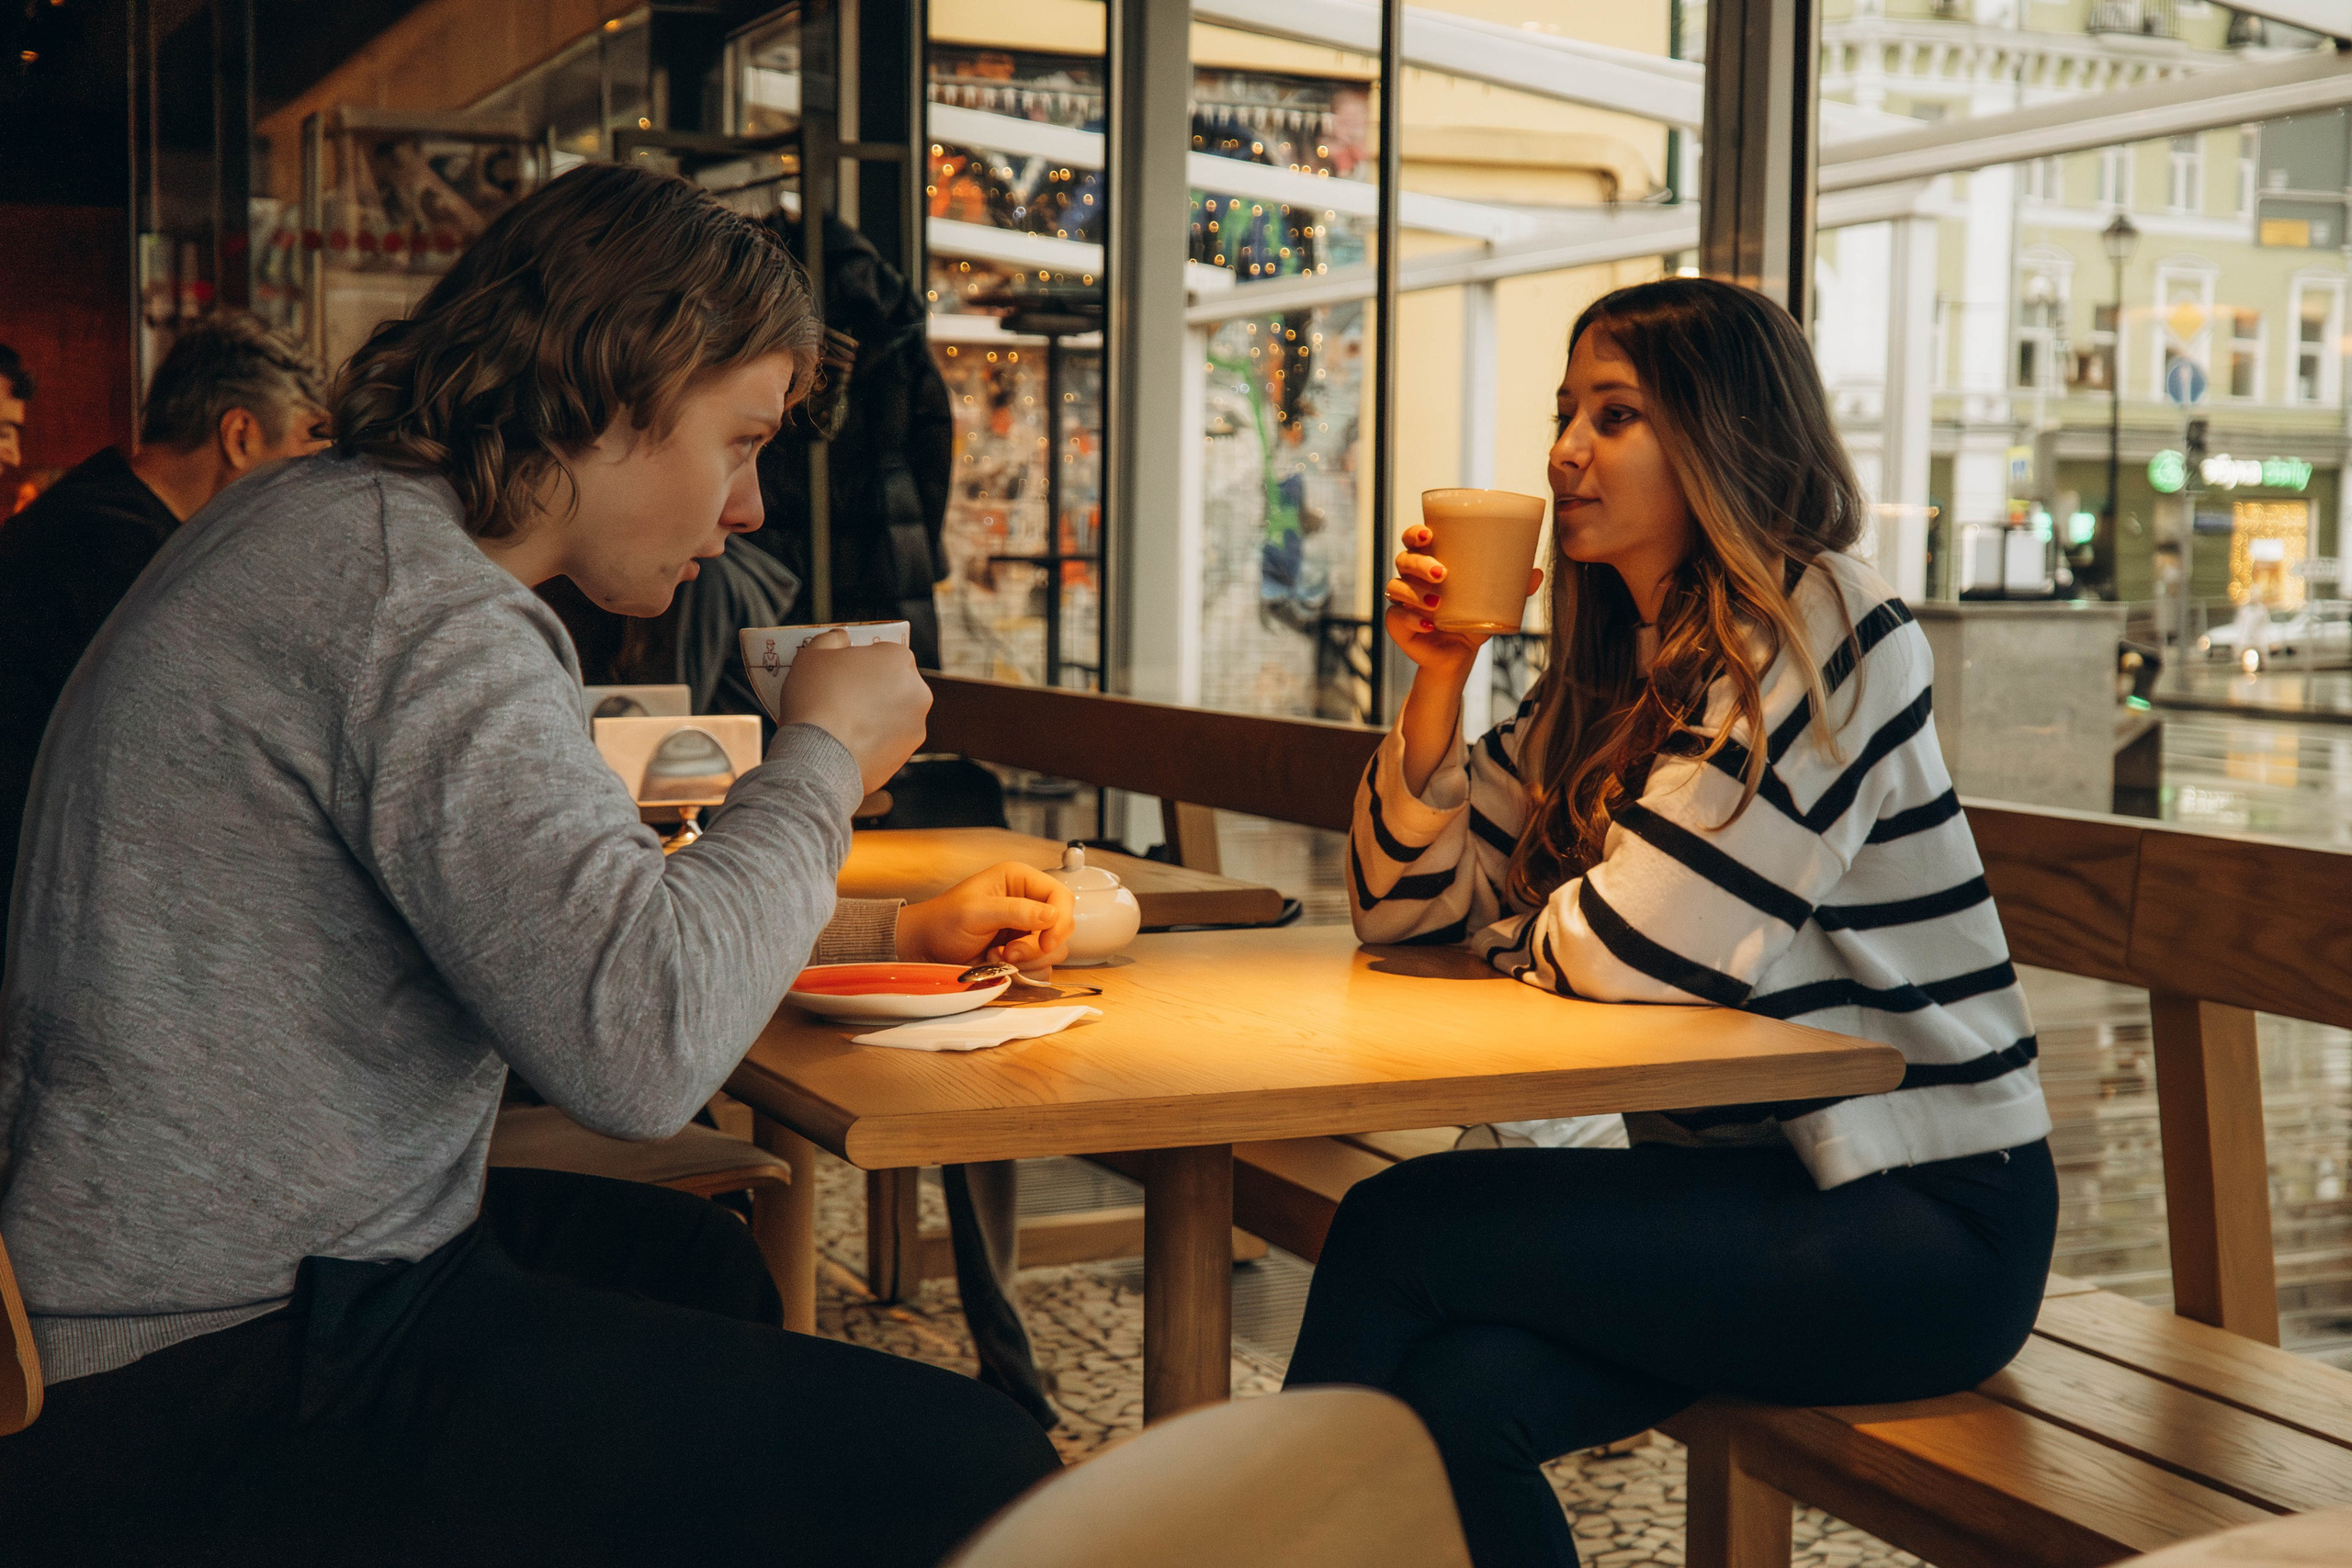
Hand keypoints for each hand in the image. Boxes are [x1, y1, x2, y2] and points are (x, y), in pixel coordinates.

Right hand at [778, 630, 930, 795]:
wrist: (818, 756)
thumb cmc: (815, 698)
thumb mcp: (813, 655)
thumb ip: (831, 639)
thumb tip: (842, 638)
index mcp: (900, 659)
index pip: (884, 653)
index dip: (861, 661)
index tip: (843, 673)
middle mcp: (918, 691)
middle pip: (894, 684)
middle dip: (873, 689)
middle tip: (842, 699)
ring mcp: (916, 726)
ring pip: (894, 715)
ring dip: (876, 717)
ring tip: (843, 725)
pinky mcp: (907, 755)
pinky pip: (888, 743)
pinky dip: (873, 743)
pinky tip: (849, 745)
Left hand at [894, 862, 1075, 967]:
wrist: (925, 949)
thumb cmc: (943, 922)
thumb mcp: (976, 912)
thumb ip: (1015, 911)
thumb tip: (1052, 916)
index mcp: (1019, 880)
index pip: (1061, 896)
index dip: (1061, 920)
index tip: (1046, 942)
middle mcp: (1028, 903)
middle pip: (1063, 926)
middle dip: (1039, 946)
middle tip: (1009, 953)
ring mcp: (1027, 930)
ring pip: (1055, 950)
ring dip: (1029, 961)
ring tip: (998, 957)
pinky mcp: (1023, 953)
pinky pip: (1042, 966)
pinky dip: (1024, 972)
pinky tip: (998, 965)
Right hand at [1383, 523, 1544, 685]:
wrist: (1459, 655)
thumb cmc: (1472, 619)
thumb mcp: (1494, 602)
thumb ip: (1513, 587)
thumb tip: (1536, 573)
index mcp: (1430, 562)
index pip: (1413, 539)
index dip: (1415, 533)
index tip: (1428, 533)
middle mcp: (1412, 579)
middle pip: (1404, 560)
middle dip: (1419, 563)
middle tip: (1442, 572)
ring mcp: (1402, 602)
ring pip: (1396, 586)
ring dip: (1414, 592)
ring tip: (1437, 602)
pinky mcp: (1397, 625)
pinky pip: (1396, 617)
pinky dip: (1411, 620)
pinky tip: (1427, 624)